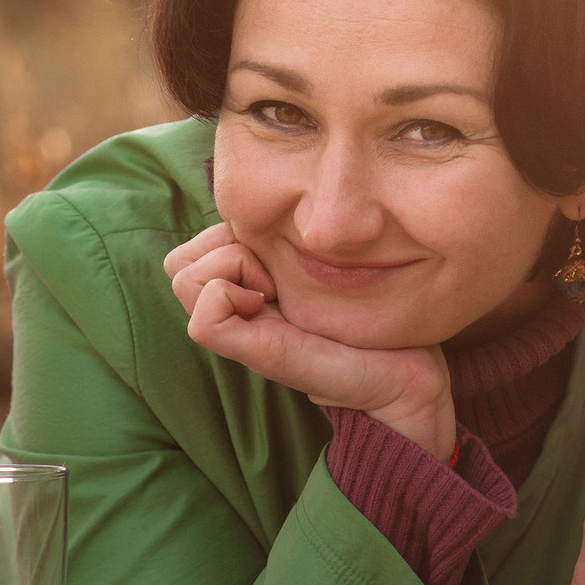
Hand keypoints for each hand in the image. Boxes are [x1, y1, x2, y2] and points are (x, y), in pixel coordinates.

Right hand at [162, 221, 456, 456]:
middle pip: (178, 262)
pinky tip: (270, 302)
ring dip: (231, 264)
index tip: (280, 251)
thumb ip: (287, 245)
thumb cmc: (371, 319)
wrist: (405, 374)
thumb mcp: (321, 267)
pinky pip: (202, 318)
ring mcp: (239, 333)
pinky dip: (228, 294)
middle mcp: (235, 310)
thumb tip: (261, 209)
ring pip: (182, 276)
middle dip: (224, 246)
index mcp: (246, 288)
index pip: (194, 246)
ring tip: (276, 287)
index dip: (229, 232)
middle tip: (276, 272)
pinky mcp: (254, 353)